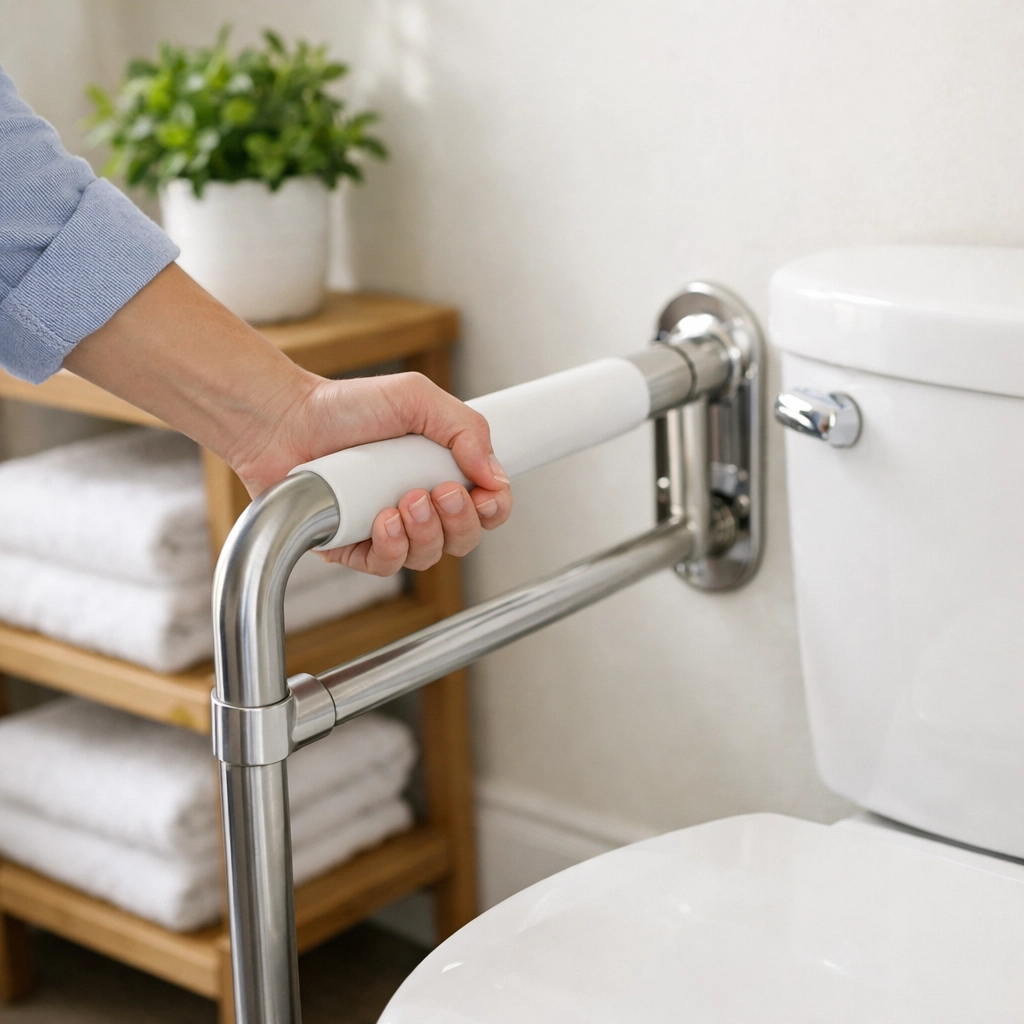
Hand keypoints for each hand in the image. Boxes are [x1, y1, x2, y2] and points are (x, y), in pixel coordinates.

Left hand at [231, 372, 512, 574]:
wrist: (286, 420)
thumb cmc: (346, 407)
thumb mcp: (417, 399)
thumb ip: (466, 429)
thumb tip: (495, 475)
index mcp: (439, 472)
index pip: (486, 507)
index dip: (494, 508)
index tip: (486, 494)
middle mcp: (417, 505)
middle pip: (463, 539)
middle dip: (461, 521)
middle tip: (442, 491)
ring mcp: (385, 529)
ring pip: (428, 557)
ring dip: (426, 532)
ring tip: (407, 500)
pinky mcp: (352, 547)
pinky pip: (386, 566)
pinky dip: (392, 547)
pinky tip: (383, 521)